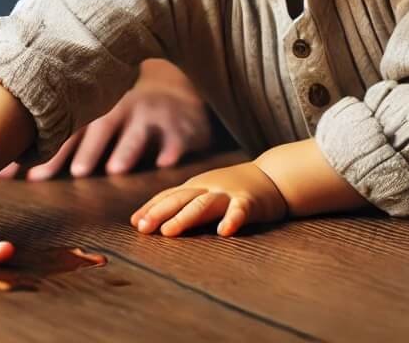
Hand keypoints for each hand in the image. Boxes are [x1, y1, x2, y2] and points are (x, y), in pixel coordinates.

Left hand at [0, 60, 210, 180]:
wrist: (174, 91)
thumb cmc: (124, 112)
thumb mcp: (94, 117)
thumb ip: (60, 141)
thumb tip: (7, 166)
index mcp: (93, 114)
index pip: (67, 135)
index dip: (48, 155)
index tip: (26, 178)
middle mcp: (118, 111)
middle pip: (98, 132)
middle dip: (84, 151)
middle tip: (74, 172)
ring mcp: (148, 115)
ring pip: (136, 132)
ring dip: (126, 149)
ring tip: (115, 168)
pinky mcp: (177, 124)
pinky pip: (176, 136)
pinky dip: (172, 148)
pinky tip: (165, 162)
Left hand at [131, 161, 287, 236]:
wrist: (273, 176)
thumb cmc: (233, 189)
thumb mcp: (205, 192)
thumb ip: (182, 203)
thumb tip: (147, 219)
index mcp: (197, 186)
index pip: (169, 196)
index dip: (151, 208)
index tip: (134, 223)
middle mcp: (209, 188)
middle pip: (180, 199)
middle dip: (160, 213)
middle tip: (143, 228)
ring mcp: (229, 193)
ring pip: (204, 205)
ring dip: (185, 217)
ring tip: (169, 232)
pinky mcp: (250, 202)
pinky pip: (240, 210)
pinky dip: (232, 219)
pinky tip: (224, 232)